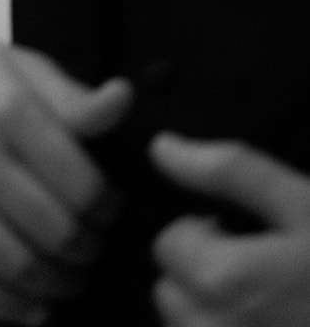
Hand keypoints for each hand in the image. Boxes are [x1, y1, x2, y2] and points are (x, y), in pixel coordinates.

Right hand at [0, 12, 132, 323]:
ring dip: (56, 284)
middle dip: (88, 250)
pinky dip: (6, 306)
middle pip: (53, 230)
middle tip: (94, 248)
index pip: (81, 185)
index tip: (111, 211)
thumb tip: (125, 101)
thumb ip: (73, 98)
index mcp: (8, 107)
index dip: (108, 209)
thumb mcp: (19, 66)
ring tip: (71, 278)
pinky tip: (33, 309)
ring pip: (13, 264)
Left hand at [151, 134, 309, 325]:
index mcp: (225, 280)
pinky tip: (274, 324)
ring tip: (272, 305)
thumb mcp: (303, 204)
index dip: (202, 232)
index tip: (241, 236)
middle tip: (260, 272)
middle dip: (202, 277)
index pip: (167, 245)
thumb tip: (162, 149)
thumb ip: (228, 172)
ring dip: (216, 317)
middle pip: (172, 296)